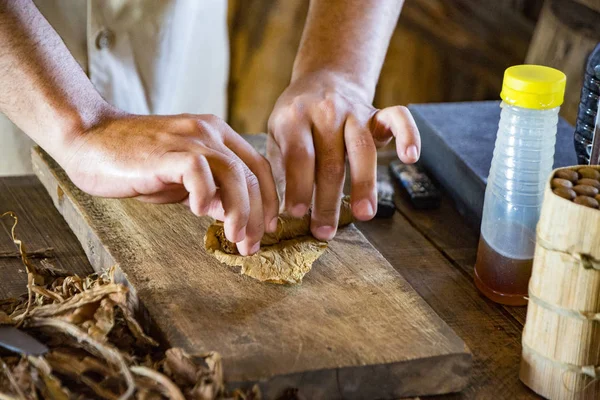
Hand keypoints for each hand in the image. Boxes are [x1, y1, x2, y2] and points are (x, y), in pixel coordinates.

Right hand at [59, 111, 278, 255]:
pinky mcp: (166, 151)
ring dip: (240, 211)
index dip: (269, 199)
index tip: (267, 228)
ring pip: (234, 174)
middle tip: (251, 246)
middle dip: (258, 215)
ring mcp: (189, 138)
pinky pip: (198, 170)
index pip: (258, 167)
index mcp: (217, 135)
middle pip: (252, 174)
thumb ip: (211, 192)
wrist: (89, 139)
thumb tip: (234, 215)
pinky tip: (199, 213)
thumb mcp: (182, 180)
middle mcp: (209, 132)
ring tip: (235, 238)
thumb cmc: (136, 163)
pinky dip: (205, 194)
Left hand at [267, 71, 419, 239]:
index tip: (296, 214)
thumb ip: (280, 170)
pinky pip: (398, 118)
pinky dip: (409, 134)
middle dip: (327, 200)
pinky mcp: (377, 112)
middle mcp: (326, 111)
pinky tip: (411, 157)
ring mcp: (354, 110)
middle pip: (330, 160)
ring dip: (364, 183)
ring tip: (365, 214)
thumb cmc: (297, 121)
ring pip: (362, 148)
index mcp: (294, 117)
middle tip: (324, 231)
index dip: (298, 186)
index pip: (299, 156)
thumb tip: (277, 217)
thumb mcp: (277, 137)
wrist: (323, 79)